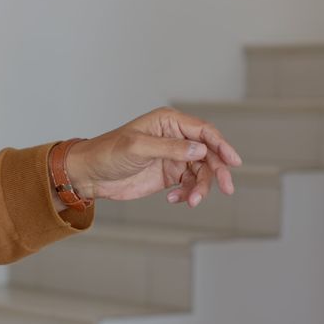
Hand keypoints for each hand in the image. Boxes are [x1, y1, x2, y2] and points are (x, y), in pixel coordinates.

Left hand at [64, 107, 241, 207]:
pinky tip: (174, 199)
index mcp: (169, 122)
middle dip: (217, 171)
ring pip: (201, 172)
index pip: (204, 131)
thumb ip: (171, 149)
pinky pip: (189, 185)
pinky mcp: (169, 175)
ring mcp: (173, 157)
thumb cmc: (108, 153)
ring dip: (200, 187)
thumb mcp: (138, 148)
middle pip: (208, 154)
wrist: (89, 174)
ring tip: (191, 201)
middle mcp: (175, 138)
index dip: (222, 145)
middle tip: (226, 188)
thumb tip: (201, 150)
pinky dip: (187, 194)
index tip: (233, 161)